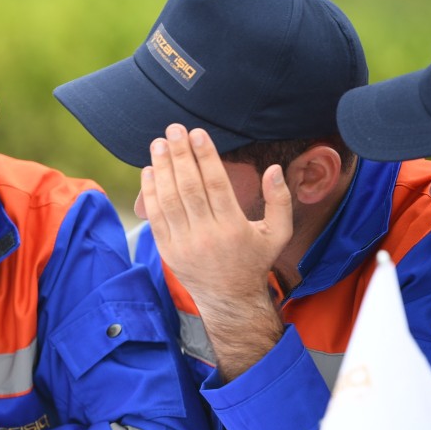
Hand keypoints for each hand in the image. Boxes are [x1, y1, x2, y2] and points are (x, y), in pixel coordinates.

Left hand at [140, 124, 291, 379]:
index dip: (206, 157)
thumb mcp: (279, 233)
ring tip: (158, 144)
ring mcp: (184, 244)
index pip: (216, 186)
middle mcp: (207, 236)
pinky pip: (155, 217)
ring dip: (162, 169)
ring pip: (169, 200)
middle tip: (173, 130)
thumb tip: (274, 169)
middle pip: (189, 189)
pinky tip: (149, 171)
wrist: (229, 299)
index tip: (197, 134)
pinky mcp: (168, 250)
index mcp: (234, 229)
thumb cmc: (255, 260)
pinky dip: (150, 192)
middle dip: (179, 156)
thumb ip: (280, 201)